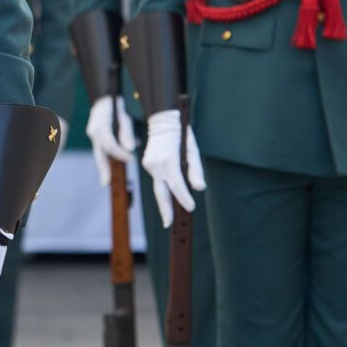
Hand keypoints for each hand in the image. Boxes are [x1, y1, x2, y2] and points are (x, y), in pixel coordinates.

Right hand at [85, 95, 138, 185]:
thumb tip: (131, 149)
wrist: (103, 96)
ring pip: (99, 152)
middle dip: (103, 169)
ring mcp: (93, 134)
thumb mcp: (123, 116)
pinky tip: (119, 158)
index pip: (110, 145)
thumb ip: (126, 132)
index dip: (120, 154)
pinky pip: (102, 147)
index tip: (131, 159)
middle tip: (105, 183)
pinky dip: (109, 154)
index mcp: (99, 128)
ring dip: (105, 164)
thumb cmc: (115, 104)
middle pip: (99, 154)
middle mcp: (93, 133)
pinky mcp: (95, 135)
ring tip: (107, 178)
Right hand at [139, 109, 205, 227]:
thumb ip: (195, 170)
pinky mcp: (147, 164)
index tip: (190, 208)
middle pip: (160, 192)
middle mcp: (156, 164)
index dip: (184, 198)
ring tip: (170, 215)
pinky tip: (168, 191)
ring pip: (158, 186)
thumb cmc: (181, 135)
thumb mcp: (192, 150)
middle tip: (168, 225)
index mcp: (169, 160)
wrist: (161, 122)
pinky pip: (156, 178)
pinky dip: (163, 185)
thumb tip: (199, 188)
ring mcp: (149, 164)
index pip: (177, 184)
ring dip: (165, 199)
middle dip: (165, 209)